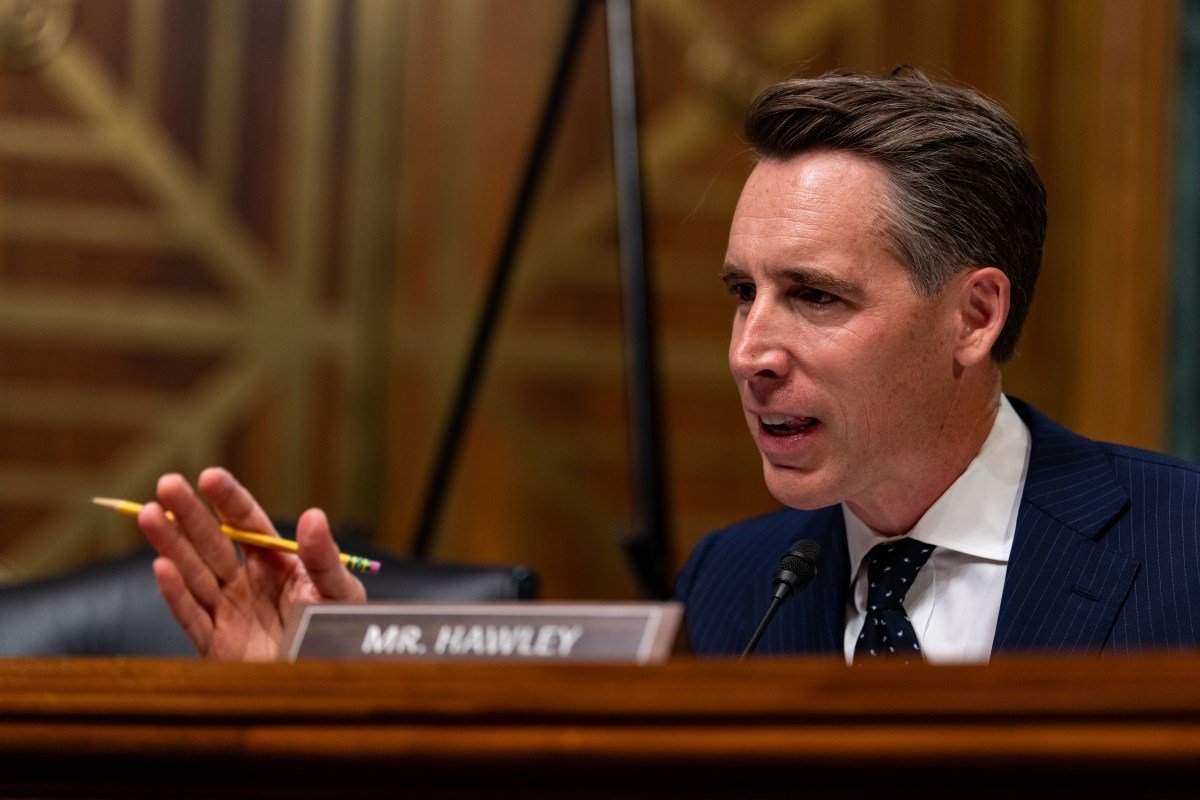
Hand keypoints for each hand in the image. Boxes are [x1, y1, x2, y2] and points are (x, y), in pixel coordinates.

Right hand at [137, 467, 366, 660]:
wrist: (328, 682)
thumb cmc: (338, 633)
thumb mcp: (338, 591)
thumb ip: (323, 557)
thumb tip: (312, 515)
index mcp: (276, 562)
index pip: (247, 523)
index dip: (227, 499)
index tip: (208, 476)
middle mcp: (246, 582)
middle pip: (212, 542)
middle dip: (189, 514)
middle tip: (166, 483)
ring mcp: (228, 612)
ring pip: (194, 573)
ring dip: (171, 544)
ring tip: (150, 514)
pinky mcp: (217, 645)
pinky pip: (192, 616)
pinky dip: (176, 593)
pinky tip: (161, 567)